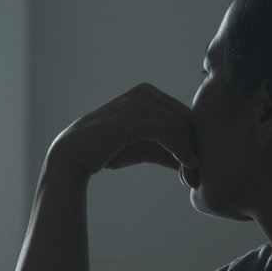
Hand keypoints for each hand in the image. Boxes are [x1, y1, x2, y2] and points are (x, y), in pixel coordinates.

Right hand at [48, 83, 197, 176]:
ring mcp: (136, 103)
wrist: (73, 154)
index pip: (185, 114)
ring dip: (189, 153)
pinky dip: (180, 150)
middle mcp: (144, 93)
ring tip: (188, 177)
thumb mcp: (146, 148)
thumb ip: (169, 150)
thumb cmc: (109, 151)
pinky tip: (183, 167)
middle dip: (194, 148)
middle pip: (186, 119)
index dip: (195, 141)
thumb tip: (198, 164)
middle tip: (194, 177)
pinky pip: (167, 131)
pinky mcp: (129, 118)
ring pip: (180, 125)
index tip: (195, 169)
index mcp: (149, 94)